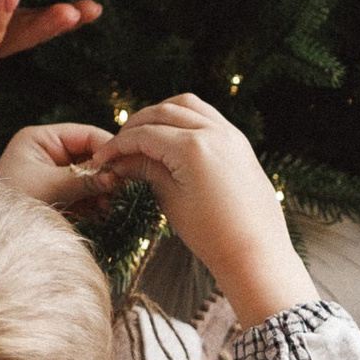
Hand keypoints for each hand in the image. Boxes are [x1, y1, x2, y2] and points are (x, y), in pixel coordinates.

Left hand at [0, 120, 119, 212]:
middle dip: (107, 172)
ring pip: (89, 176)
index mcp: (41, 138)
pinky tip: (107, 212)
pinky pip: (83, 193)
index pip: (85, 135)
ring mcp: (54, 173)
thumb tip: (117, 177)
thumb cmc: (13, 201)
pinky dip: (95, 202)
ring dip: (104, 190)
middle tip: (126, 188)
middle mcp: (49, 152)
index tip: (126, 165)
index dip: (107, 149)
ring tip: (116, 204)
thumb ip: (84, 180)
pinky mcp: (57, 194)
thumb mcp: (49, 186)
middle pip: (90, 155)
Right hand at [97, 94, 315, 326]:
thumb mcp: (171, 200)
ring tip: (144, 135)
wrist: (256, 253)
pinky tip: (172, 136)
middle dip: (136, 126)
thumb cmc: (212, 235)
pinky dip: (185, 118)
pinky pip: (207, 116)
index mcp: (194, 148)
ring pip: (187, 105)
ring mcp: (231, 134)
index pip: (145, 135)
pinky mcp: (240, 142)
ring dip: (161, 114)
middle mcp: (215, 132)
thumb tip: (122, 161)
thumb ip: (146, 171)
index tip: (103, 157)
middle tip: (119, 145)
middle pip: (164, 112)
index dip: (118, 144)